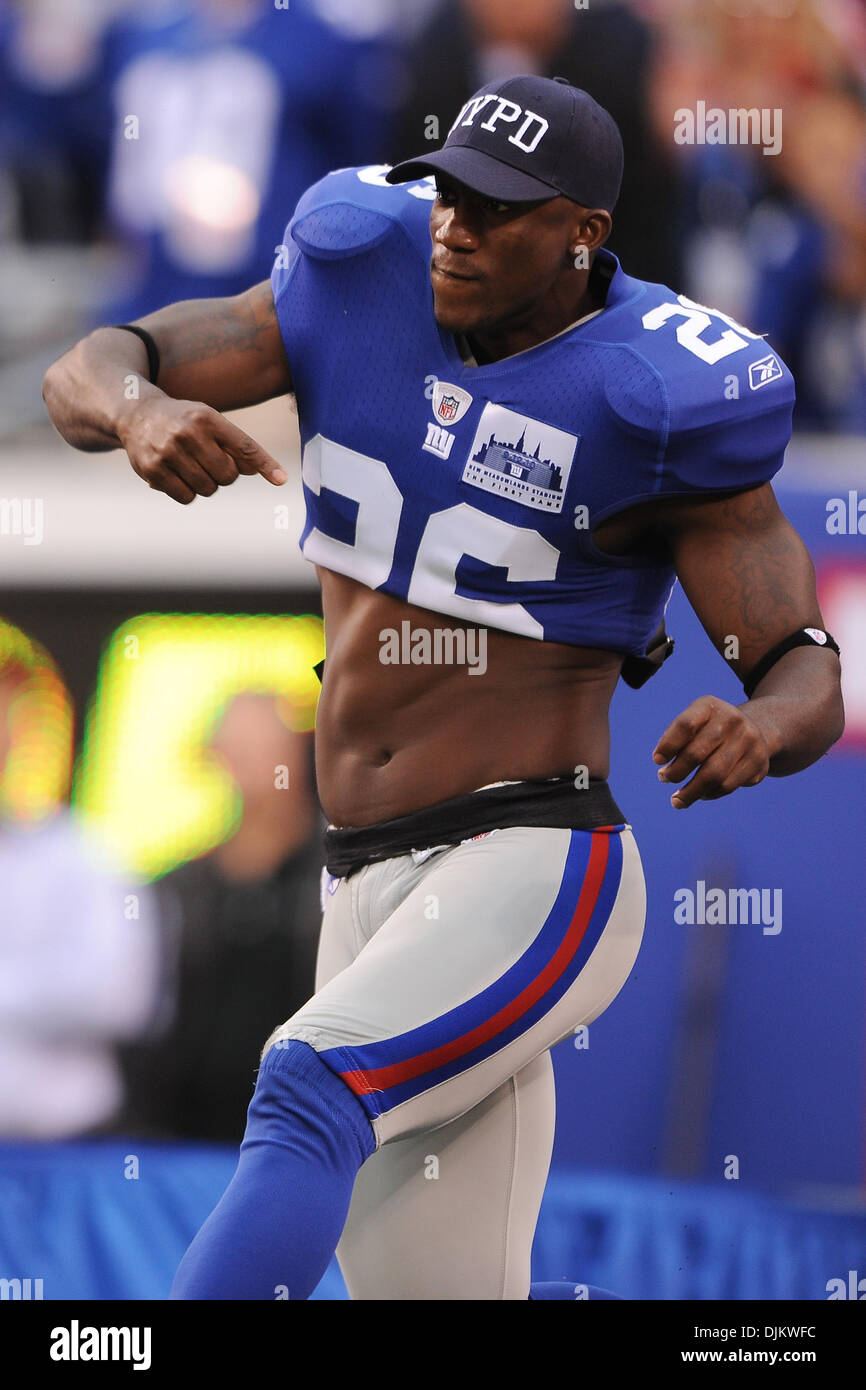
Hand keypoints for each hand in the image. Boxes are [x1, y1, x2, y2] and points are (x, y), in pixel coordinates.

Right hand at [117, 395, 286, 503]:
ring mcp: (168, 452)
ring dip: (205, 484)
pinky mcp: (152, 470)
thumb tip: (259, 472)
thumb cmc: (183, 421)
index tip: (282, 479)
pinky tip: (177, 475)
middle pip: (228, 475)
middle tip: (209, 462)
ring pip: (208, 489)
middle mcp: (188, 433)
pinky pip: (186, 497)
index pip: (244, 446)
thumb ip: (234, 445)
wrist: (136, 413)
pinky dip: (187, 492)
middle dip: (224, 475)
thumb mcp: (209, 421)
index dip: (264, 464)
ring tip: (191, 466)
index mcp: (207, 418)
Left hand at [652, 696, 772, 808]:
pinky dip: (709, 794)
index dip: (668, 745)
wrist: (755, 729)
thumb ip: (677, 740)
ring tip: (677, 800)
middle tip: (664, 779)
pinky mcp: (759, 762)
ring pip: (713, 775)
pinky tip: (700, 794)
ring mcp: (749, 741)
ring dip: (690, 792)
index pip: (685, 725)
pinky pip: (727, 785)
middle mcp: (732, 720)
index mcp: (710, 706)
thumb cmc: (711, 730)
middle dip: (676, 772)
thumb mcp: (695, 723)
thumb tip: (665, 770)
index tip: (657, 760)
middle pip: (697, 753)